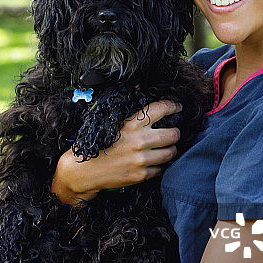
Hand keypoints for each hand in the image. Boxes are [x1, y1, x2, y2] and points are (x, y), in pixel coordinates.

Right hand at [52, 100, 181, 204]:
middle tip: (171, 133)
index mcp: (132, 124)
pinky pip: (160, 169)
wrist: (84, 170)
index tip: (178, 107)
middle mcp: (139, 140)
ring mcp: (141, 159)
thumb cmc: (98, 143)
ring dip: (169, 150)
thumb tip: (139, 87)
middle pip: (174, 134)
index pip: (161, 109)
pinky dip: (158, 166)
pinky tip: (151, 162)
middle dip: (175, 132)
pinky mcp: (141, 175)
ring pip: (171, 152)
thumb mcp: (112, 122)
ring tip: (163, 148)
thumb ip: (130, 108)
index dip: (173, 106)